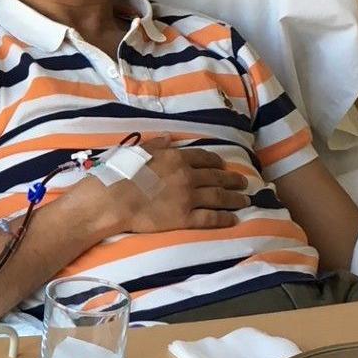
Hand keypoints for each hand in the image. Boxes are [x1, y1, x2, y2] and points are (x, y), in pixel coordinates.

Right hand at [66, 135, 250, 236]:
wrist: (113, 200)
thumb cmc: (120, 173)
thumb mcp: (137, 151)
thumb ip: (156, 145)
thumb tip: (168, 138)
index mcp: (177, 158)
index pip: (203, 158)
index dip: (216, 162)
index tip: (223, 165)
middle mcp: (188, 176)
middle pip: (217, 177)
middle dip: (232, 179)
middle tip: (243, 182)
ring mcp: (189, 198)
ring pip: (219, 197)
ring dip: (235, 198)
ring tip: (245, 200)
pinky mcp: (186, 218)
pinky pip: (211, 218)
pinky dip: (224, 218)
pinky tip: (233, 219)